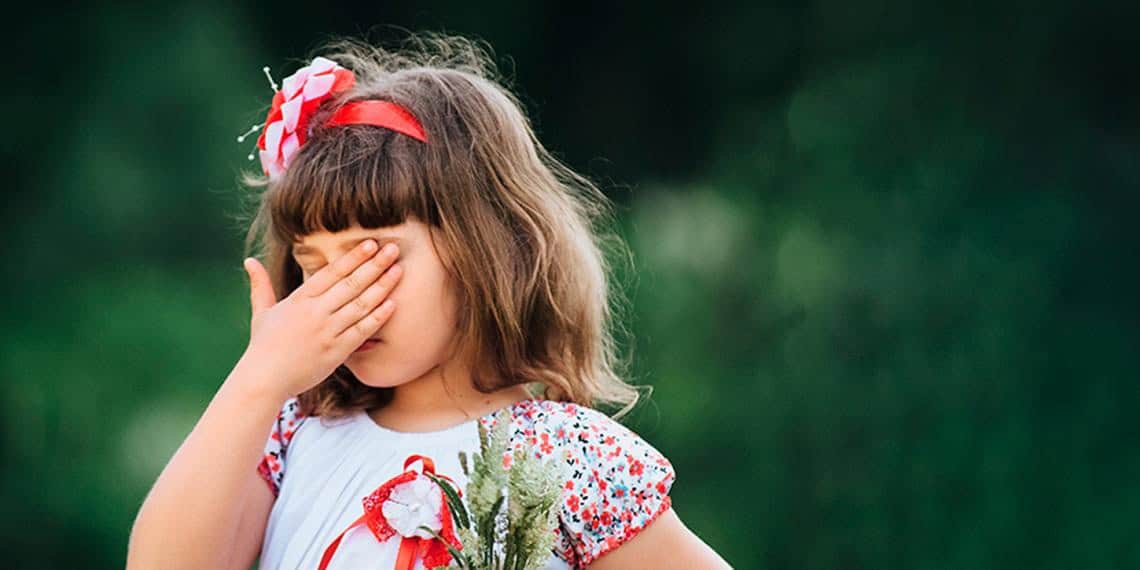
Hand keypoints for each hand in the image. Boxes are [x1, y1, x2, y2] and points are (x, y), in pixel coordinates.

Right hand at [237, 239, 402, 399]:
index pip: (332, 272)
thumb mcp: (262, 311)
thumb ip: (260, 285)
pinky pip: (361, 331)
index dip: (353, 257)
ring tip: (399, 271)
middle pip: (351, 284)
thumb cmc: (263, 346)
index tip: (371, 244)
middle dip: (374, 265)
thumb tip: (249, 261)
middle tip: (394, 249)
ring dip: (381, 287)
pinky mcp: (336, 351)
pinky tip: (393, 304)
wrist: (264, 379)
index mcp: (300, 299)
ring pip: (360, 304)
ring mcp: (327, 331)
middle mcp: (315, 312)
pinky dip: (377, 317)